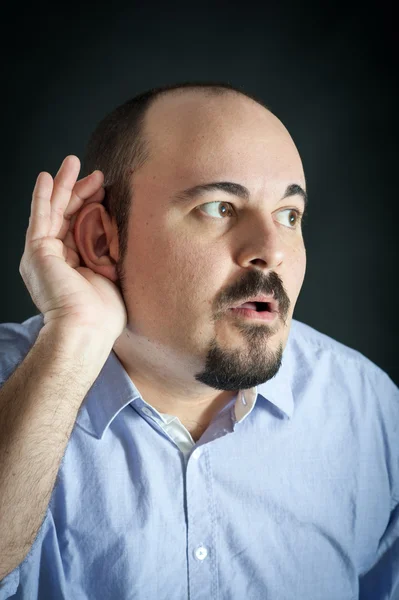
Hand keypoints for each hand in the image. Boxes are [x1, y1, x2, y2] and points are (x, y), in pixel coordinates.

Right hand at [19, 155, 127, 341]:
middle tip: (96, 172)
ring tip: (72, 162)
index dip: (95, 206)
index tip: (109, 189)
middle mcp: (58, 258)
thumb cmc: (105, 313)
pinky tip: (47, 177)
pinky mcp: (38, 251)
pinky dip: (43, 197)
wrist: (87, 328)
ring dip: (63, 185)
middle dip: (81, 191)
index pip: (84, 227)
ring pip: (54, 212)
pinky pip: (40, 218)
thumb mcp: (114, 275)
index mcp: (76, 265)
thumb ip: (113, 252)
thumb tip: (124, 231)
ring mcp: (46, 254)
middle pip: (69, 216)